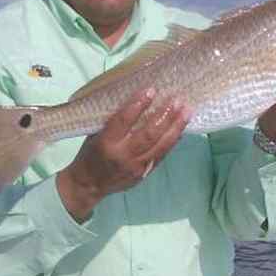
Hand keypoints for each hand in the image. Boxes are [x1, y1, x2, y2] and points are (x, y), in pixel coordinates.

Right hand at [57, 88, 190, 220]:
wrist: (88, 185)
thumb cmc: (90, 154)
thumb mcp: (95, 135)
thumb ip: (114, 122)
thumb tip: (137, 101)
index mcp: (106, 142)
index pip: (123, 121)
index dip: (137, 105)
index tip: (151, 90)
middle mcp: (122, 155)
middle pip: (148, 134)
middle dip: (165, 116)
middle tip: (177, 101)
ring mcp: (135, 167)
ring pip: (160, 146)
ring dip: (175, 128)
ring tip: (186, 112)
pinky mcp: (143, 174)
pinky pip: (161, 155)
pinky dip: (172, 142)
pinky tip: (180, 130)